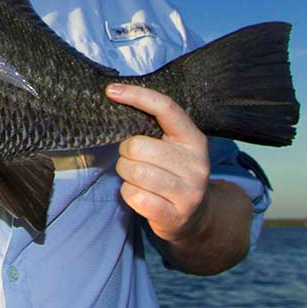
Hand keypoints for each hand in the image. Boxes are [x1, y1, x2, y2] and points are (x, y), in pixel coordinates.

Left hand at [104, 83, 210, 242]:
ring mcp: (188, 191)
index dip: (137, 96)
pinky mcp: (175, 215)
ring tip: (138, 178)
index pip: (166, 108)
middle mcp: (196, 163)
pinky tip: (142, 195)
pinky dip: (129, 194)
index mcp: (194, 139)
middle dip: (125, 153)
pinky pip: (134, 196)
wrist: (196, 216)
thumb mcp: (173, 147)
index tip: (110, 91)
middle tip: (135, 160)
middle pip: (137, 145)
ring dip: (126, 174)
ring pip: (133, 171)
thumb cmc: (173, 173)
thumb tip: (115, 100)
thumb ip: (153, 128)